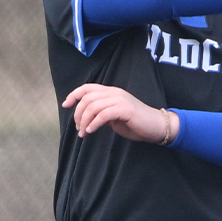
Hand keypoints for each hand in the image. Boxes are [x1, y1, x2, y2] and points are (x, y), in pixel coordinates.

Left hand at [61, 83, 178, 144]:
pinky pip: (103, 114)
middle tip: (78, 128)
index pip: (87, 88)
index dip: (74, 95)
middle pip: (87, 98)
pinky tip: (91, 131)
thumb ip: (101, 114)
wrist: (156, 126)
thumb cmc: (135, 123)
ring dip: (84, 121)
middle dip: (78, 114)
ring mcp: (120, 99)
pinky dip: (94, 123)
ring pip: (93, 106)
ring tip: (84, 132)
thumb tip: (87, 118)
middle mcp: (114, 93)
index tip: (65, 105)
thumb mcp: (114, 117)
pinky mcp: (125, 109)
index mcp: (111, 92)